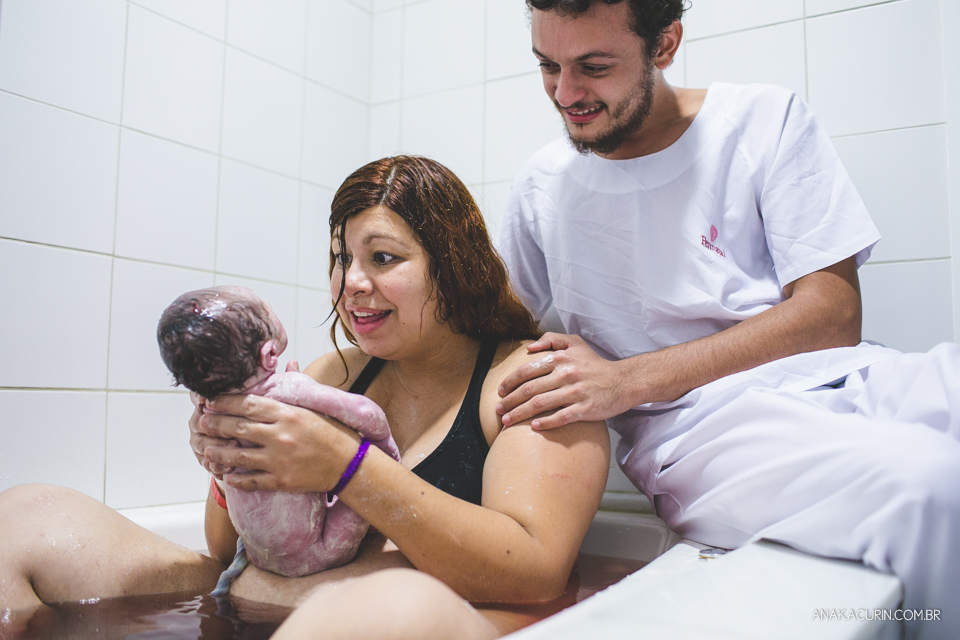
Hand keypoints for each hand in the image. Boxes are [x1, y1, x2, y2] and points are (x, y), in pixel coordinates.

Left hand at [196, 394, 360, 492]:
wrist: (351, 464)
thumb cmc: (334, 432)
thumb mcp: (314, 407)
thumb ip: (295, 388)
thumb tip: (289, 362)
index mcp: (288, 414)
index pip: (248, 404)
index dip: (225, 402)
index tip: (210, 401)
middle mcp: (280, 435)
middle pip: (237, 428)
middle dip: (215, 425)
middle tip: (201, 423)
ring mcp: (279, 459)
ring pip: (238, 456)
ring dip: (218, 453)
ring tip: (206, 449)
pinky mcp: (281, 480)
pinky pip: (251, 480)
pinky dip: (236, 479)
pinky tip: (227, 476)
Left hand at [496, 333, 636, 429]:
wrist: (623, 381)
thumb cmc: (596, 364)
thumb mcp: (576, 342)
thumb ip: (552, 339)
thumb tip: (529, 347)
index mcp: (561, 358)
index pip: (527, 370)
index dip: (510, 382)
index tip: (500, 392)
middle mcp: (566, 374)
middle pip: (530, 389)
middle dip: (510, 401)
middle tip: (498, 410)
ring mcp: (575, 392)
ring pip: (540, 404)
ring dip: (520, 414)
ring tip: (507, 422)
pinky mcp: (585, 408)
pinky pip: (561, 417)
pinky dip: (545, 423)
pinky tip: (534, 427)